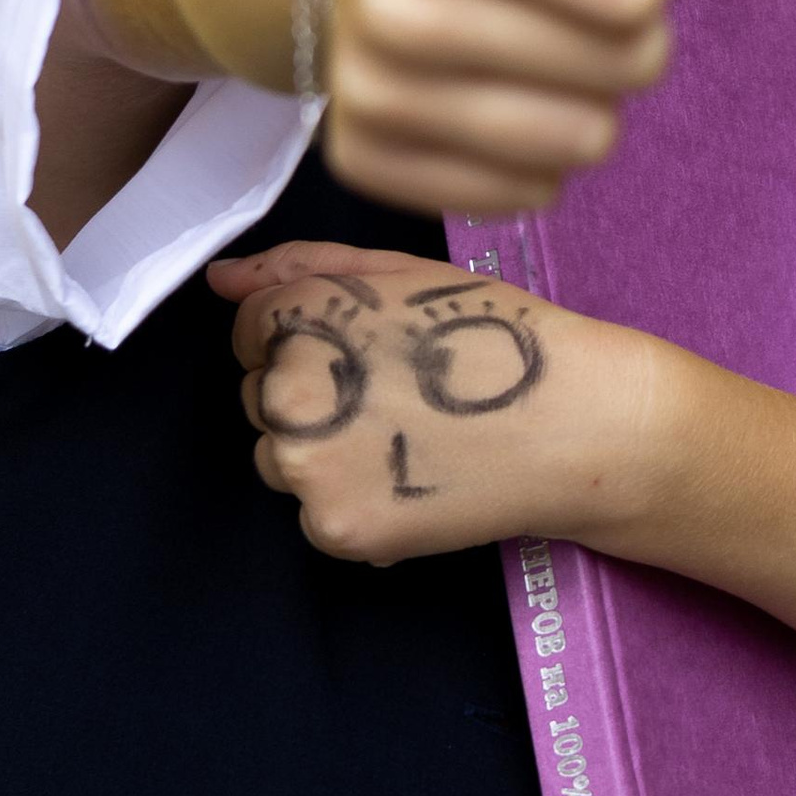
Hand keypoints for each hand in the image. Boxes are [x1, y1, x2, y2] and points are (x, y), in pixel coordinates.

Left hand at [210, 239, 672, 565]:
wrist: (575, 424)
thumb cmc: (495, 338)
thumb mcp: (402, 274)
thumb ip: (300, 268)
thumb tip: (221, 280)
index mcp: (303, 317)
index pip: (252, 330)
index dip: (314, 338)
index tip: (371, 352)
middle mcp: (292, 391)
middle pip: (262, 397)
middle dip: (315, 396)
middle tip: (398, 397)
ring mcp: (310, 467)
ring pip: (282, 460)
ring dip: (326, 455)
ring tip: (408, 440)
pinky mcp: (336, 528)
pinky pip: (316, 515)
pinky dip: (355, 505)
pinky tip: (412, 480)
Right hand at [321, 0, 680, 216]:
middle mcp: (393, 8)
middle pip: (630, 62)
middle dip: (623, 13)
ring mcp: (377, 93)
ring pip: (590, 135)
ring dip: (586, 78)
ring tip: (530, 14)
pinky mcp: (373, 160)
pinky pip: (534, 186)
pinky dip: (536, 138)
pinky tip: (496, 73)